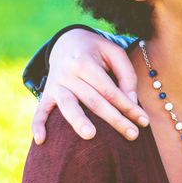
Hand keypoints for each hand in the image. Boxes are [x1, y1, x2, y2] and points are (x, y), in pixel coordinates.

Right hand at [32, 29, 148, 143]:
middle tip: (132, 135)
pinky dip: (38, 125)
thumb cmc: (96, 50)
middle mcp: (68, 74)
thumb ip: (126, 75)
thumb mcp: (114, 52)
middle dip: (115, 119)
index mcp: (85, 62)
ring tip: (91, 136)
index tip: (143, 121)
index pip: (110, 90)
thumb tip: (131, 101)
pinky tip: (41, 141)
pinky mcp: (47, 94)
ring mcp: (55, 85)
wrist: (67, 42)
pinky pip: (40, 111)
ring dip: (78, 122)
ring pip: (68, 106)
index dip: (128, 106)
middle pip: (93, 101)